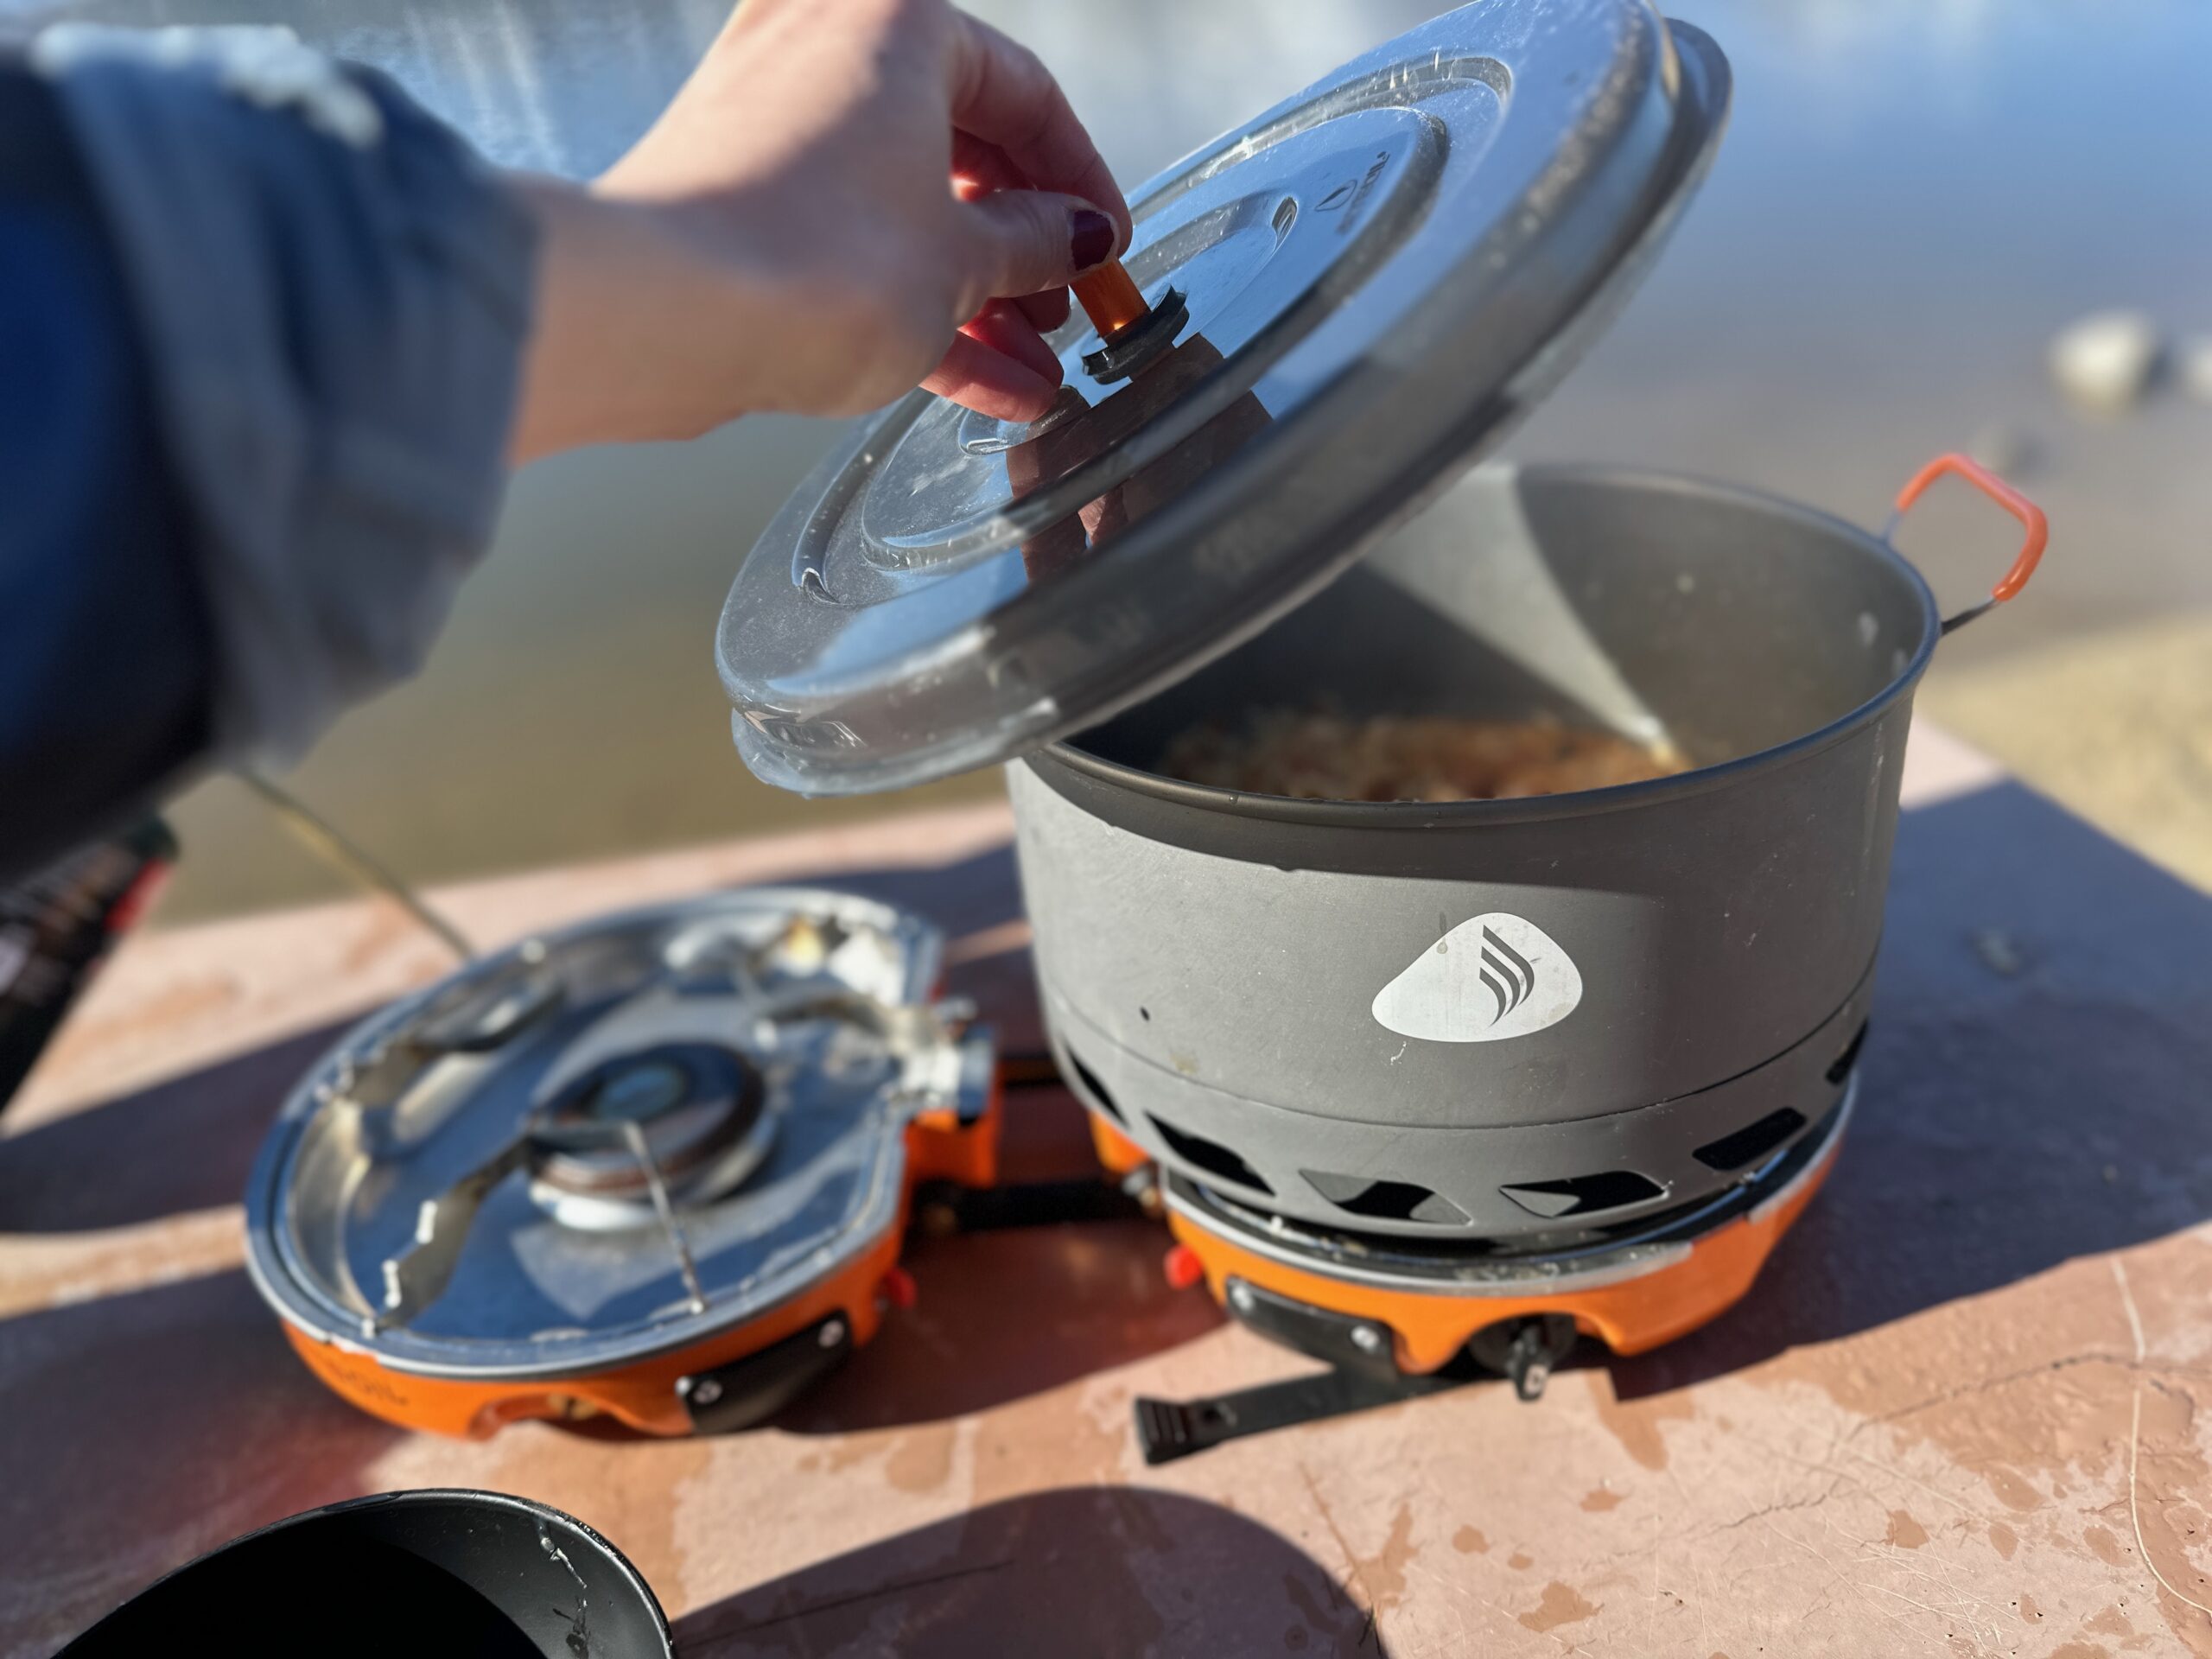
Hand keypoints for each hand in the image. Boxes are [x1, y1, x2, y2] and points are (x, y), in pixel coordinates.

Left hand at [508, 0, 1130, 459]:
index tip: (1106, 243)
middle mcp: (821, 43)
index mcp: (895, 20)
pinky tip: (975, 379)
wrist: (664, 314)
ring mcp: (768, 118)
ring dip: (976, 294)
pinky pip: (848, 239)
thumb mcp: (965, 259)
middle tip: (1062, 308)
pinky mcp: (734, 194)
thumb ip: (1035, 242)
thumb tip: (1069, 237)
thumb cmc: (810, 261)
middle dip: (1022, 250)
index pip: (1026, 95)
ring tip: (1028, 369)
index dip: (1081, 184)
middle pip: (959, 151)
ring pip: (902, 206)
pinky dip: (911, 301)